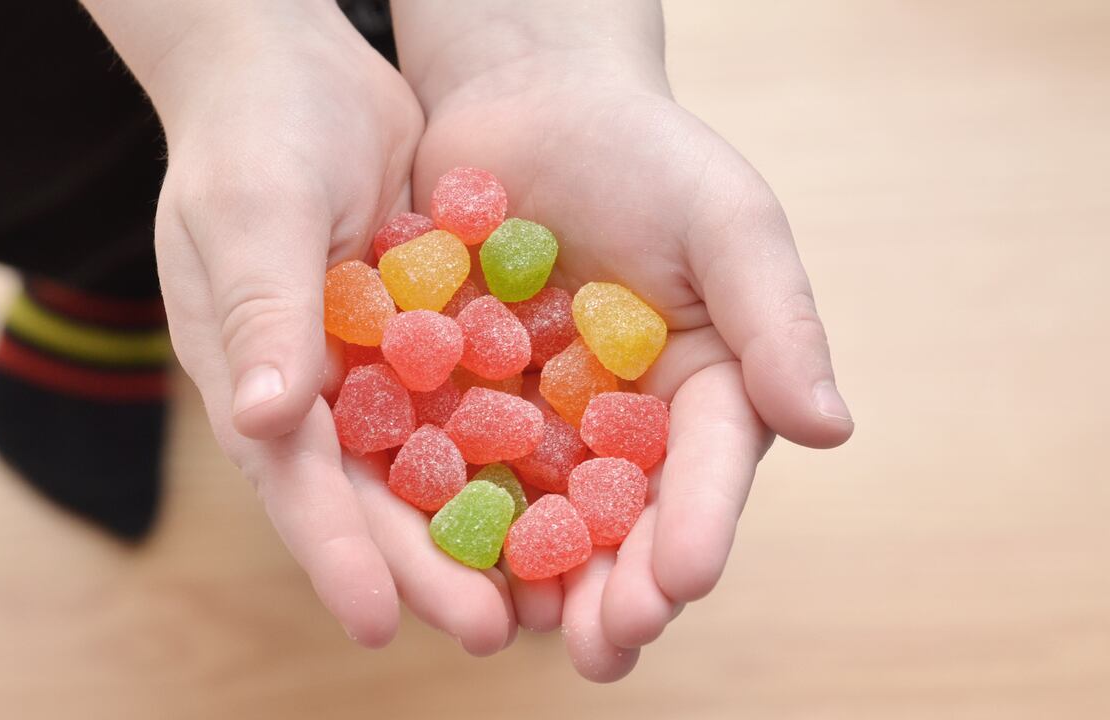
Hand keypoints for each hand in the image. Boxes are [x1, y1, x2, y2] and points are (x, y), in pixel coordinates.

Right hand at [84, 2, 516, 651]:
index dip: (336, 554)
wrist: (297, 67)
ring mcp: (372, 365)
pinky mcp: (427, 333)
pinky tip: (571, 485)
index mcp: (253, 377)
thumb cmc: (255, 133)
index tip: (382, 624)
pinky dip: (511, 448)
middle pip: (371, 495)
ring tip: (544, 592)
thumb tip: (264, 422)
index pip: (292, 481)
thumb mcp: (254, 213)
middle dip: (428, 566)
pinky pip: (470, 400)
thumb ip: (262, 313)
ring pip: (427, 465)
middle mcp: (313, 390)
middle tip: (496, 631)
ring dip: (479, 527)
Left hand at [407, 30, 854, 678]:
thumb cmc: (645, 153)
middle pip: (624, 517)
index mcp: (702, 389)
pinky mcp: (461, 399)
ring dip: (533, 575)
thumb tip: (831, 430)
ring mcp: (539, 417)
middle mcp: (622, 421)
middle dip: (618, 583)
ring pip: (540, 511)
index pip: (708, 470)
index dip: (698, 528)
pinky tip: (435, 556)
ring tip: (523, 630)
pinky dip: (448, 509)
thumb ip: (776, 321)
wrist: (528, 103)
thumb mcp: (725, 222)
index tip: (684, 582)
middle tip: (604, 646)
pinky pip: (453, 461)